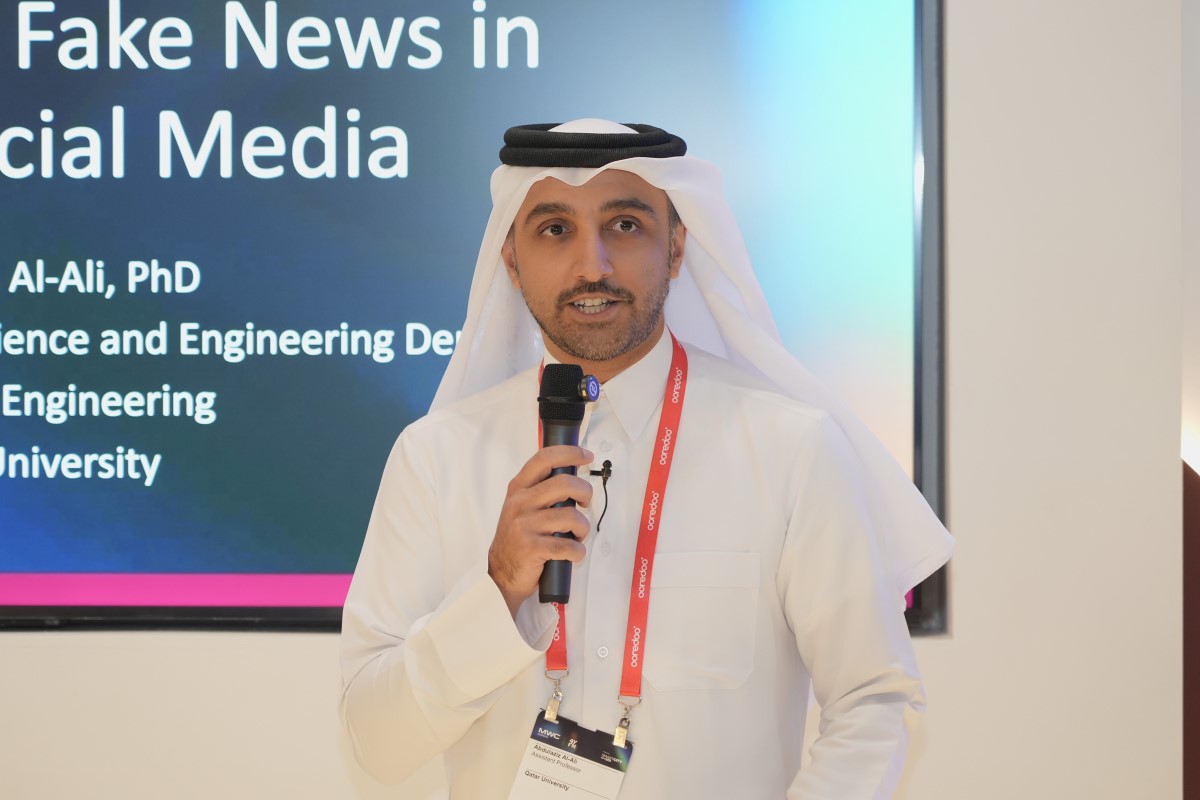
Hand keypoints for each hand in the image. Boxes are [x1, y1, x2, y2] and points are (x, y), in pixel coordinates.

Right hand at [488, 445, 594, 617]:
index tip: (586, 455)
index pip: (544, 458)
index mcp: (519, 488)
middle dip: (585, 492)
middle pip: (564, 483)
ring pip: (571, 516)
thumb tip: (573, 475)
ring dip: (583, 528)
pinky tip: (573, 553)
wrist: (502, 571)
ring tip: (578, 534)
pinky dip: (578, 551)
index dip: (569, 453)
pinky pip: (568, 546)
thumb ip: (542, 489)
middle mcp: (520, 503)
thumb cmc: (518, 536)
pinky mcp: (531, 548)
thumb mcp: (522, 505)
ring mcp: (524, 525)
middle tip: (585, 503)